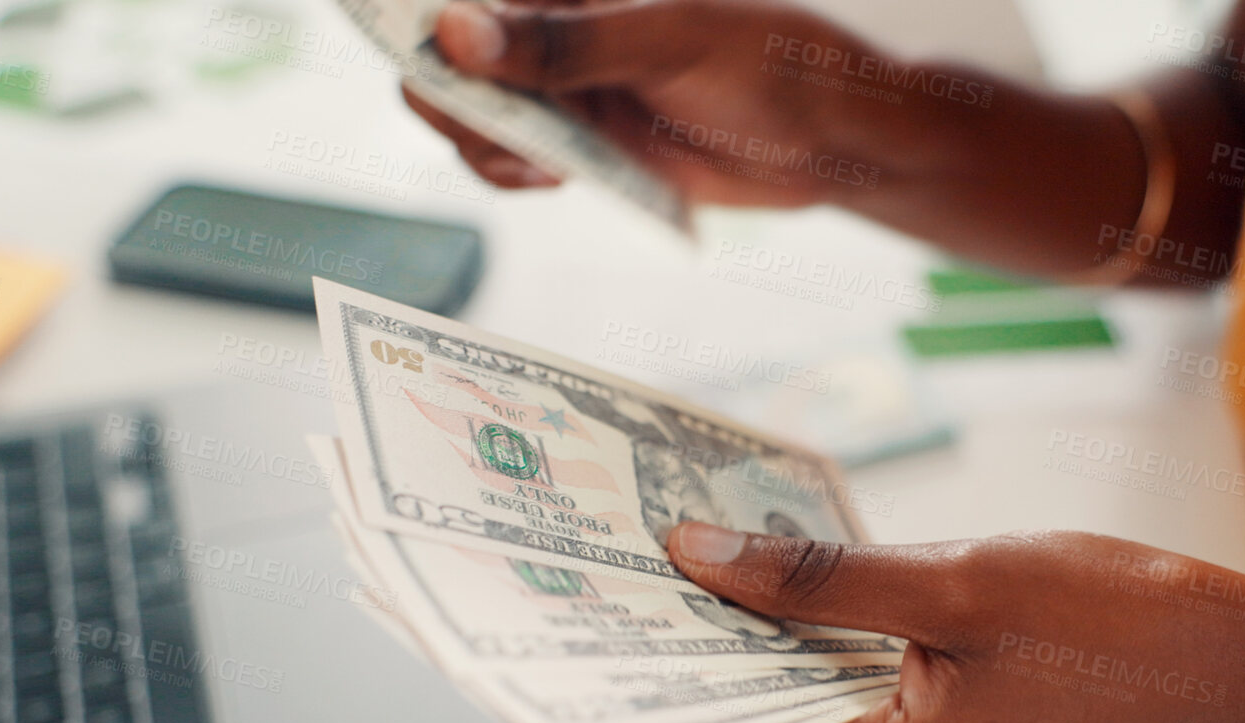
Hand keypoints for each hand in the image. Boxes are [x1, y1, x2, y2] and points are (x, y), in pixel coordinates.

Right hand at [407, 0, 890, 204]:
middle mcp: (553, 23)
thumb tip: (458, 33)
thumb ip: (565, 42)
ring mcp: (562, 82)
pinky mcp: (580, 138)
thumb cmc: (766, 61)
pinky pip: (512, 156)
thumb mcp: (668, 43)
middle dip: (452, 99)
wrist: (826, 139)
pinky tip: (555, 178)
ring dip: (485, 145)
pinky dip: (514, 172)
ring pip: (471, 114)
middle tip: (504, 134)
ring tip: (543, 164)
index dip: (421, 22)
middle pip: (444, 57)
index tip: (418, 56)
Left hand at [665, 522, 1244, 722]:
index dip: (682, 643)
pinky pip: (862, 699)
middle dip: (725, 625)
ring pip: (816, 701)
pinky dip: (834, 642)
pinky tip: (803, 577)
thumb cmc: (1117, 623)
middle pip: (774, 711)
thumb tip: (700, 556)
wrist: (1232, 668)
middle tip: (656, 539)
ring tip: (715, 542)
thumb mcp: (955, 580)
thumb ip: (817, 576)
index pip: (746, 717)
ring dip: (780, 628)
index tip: (618, 583)